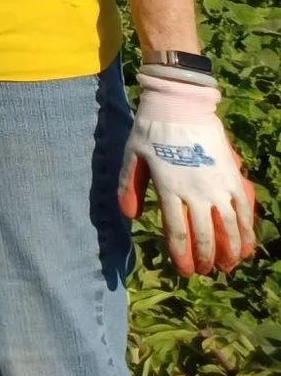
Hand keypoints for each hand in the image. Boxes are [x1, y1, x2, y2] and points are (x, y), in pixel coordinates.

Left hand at [121, 67, 258, 275]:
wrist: (180, 104)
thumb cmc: (151, 129)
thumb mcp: (131, 156)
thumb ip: (129, 186)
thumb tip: (129, 216)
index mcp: (168, 189)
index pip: (177, 233)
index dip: (182, 256)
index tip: (184, 271)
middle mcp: (195, 192)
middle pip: (203, 235)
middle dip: (205, 258)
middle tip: (206, 271)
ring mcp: (218, 185)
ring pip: (229, 228)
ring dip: (231, 251)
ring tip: (229, 266)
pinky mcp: (233, 177)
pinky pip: (245, 210)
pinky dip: (248, 231)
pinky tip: (248, 245)